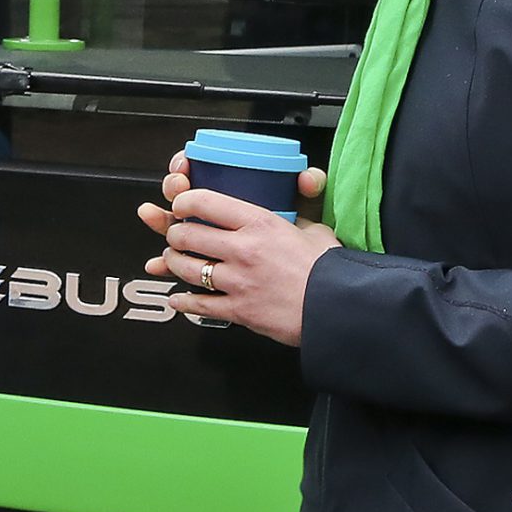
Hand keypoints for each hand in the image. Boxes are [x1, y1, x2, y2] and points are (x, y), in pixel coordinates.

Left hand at [135, 152, 339, 347]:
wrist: (338, 308)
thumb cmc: (329, 270)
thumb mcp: (313, 230)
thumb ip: (292, 220)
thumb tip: (289, 214)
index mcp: (260, 223)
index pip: (205, 202)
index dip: (183, 201)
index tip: (180, 205)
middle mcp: (243, 249)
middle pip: (186, 235)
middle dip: (174, 233)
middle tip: (176, 234)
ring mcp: (238, 281)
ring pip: (185, 268)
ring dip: (173, 263)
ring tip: (174, 260)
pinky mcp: (239, 310)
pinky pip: (199, 304)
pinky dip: (183, 302)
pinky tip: (178, 299)